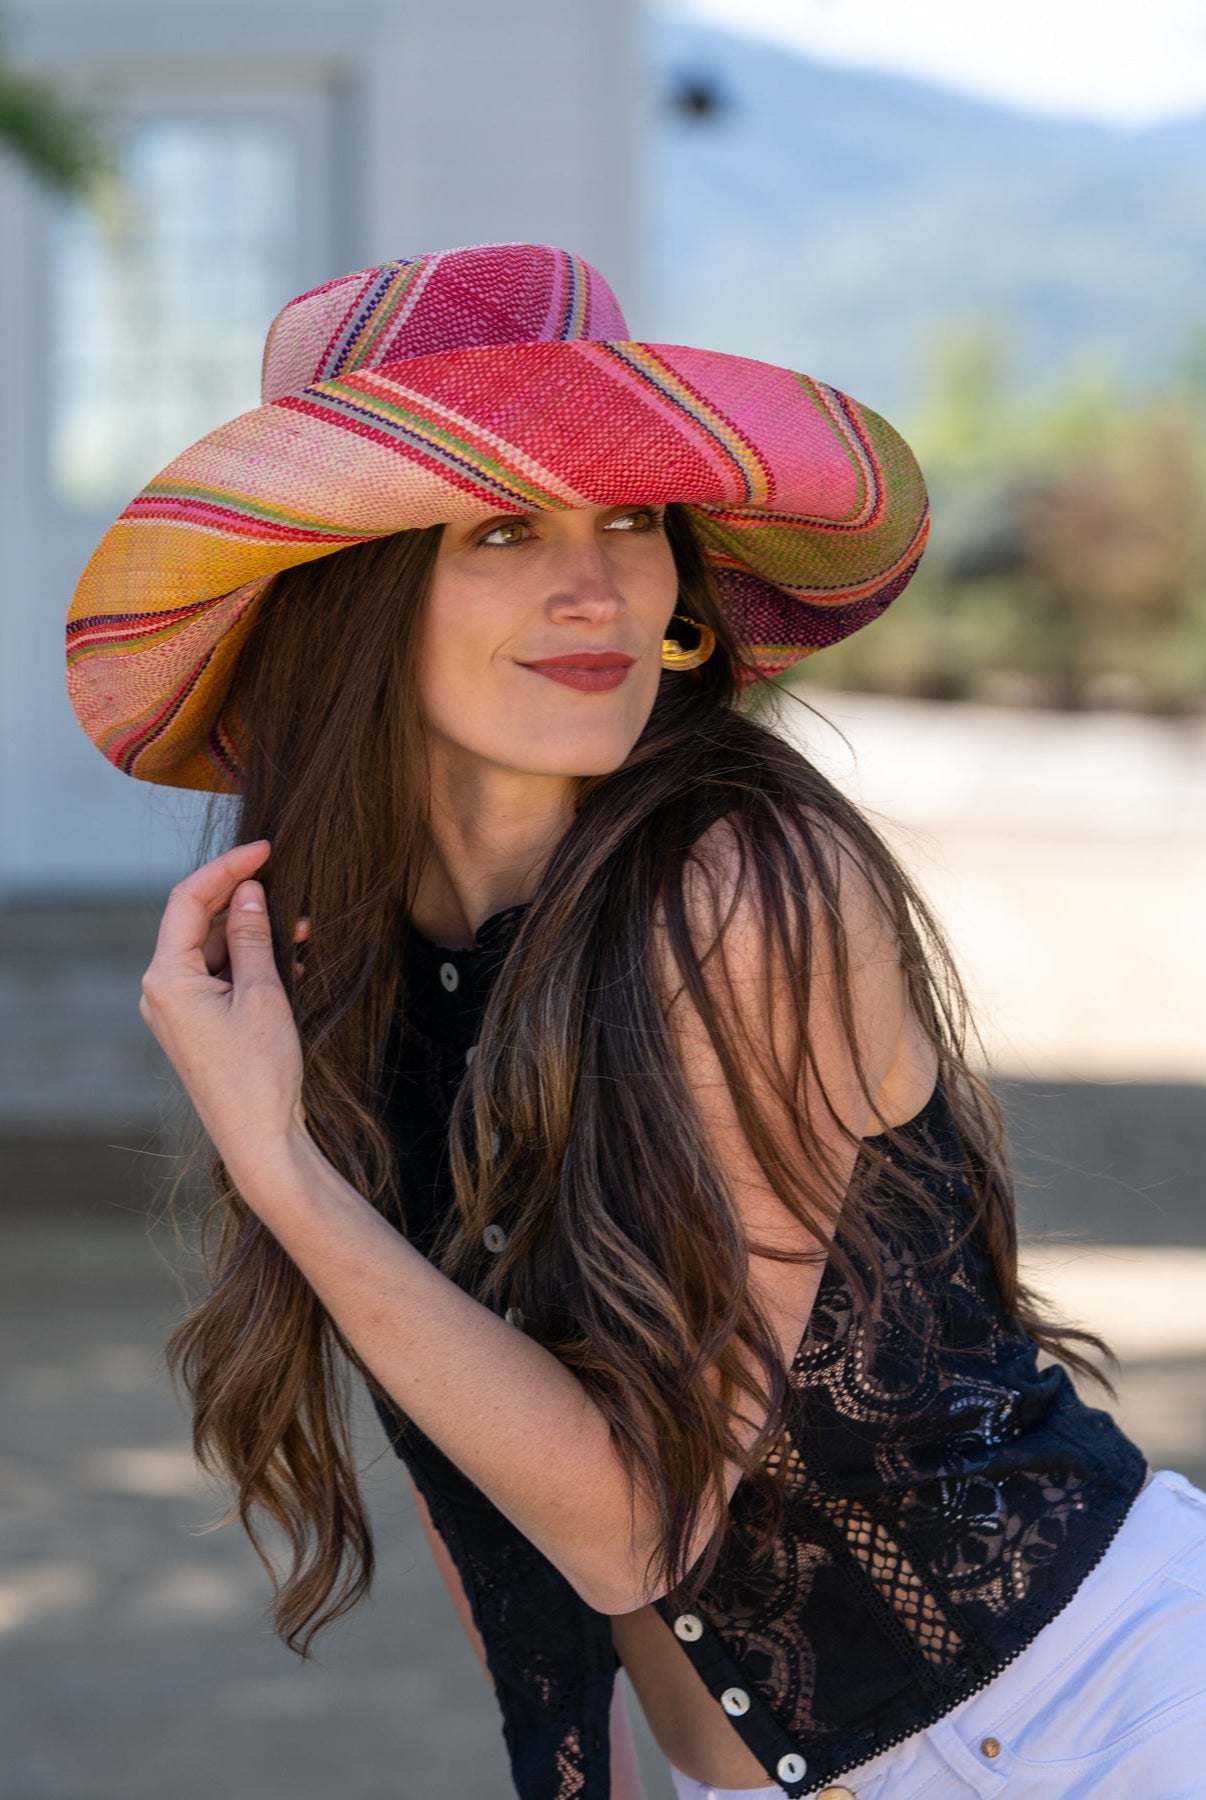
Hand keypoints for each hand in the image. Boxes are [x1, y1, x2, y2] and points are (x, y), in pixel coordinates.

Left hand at [140, 840, 307, 1178]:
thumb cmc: (260, 1072)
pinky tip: (288, 962)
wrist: (259, 1138)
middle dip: (243, 901)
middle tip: (289, 887)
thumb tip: (248, 893)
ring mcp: (177, 1009)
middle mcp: (162, 990)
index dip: (227, 868)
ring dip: (252, 934)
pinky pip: (219, 977)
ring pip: (212, 949)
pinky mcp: (197, 1024)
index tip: (265, 849)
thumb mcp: (263, 993)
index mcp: (166, 978)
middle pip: (198, 922)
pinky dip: (249, 962)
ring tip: (301, 930)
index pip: (189, 899)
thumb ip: (251, 937)